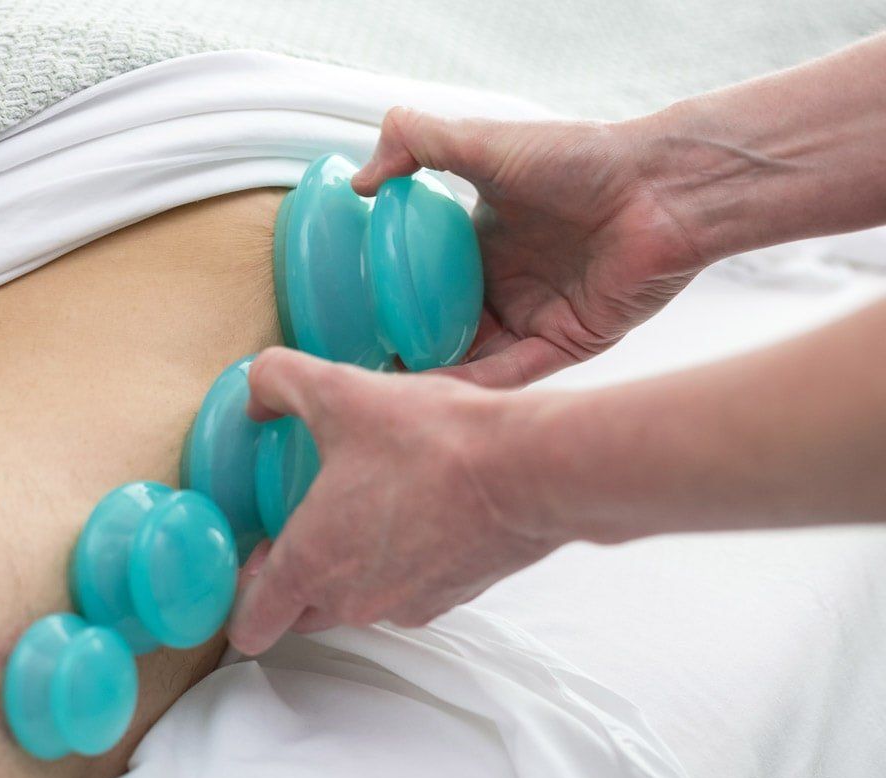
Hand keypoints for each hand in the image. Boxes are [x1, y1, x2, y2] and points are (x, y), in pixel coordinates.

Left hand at [226, 347, 567, 655]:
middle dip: (293, 583)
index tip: (243, 574)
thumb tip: (256, 392)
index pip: (253, 621)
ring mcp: (406, 605)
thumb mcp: (339, 391)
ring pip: (359, 603)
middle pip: (301, 614)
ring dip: (352, 571)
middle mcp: (354, 599)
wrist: (529, 470)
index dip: (239, 603)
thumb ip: (278, 382)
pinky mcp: (453, 597)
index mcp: (312, 563)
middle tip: (300, 528)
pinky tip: (415, 512)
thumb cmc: (433, 443)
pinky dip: (403, 564)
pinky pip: (409, 591)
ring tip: (363, 510)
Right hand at [352, 107, 705, 386]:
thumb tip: (360, 179)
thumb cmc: (581, 159)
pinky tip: (435, 400)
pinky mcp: (565, 343)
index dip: (393, 295)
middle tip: (360, 366)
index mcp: (487, 240)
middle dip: (408, 347)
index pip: (429, 277)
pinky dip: (474, 387)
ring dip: (434, 376)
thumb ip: (417, 143)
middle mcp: (509, 282)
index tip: (352, 313)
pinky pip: (511, 373)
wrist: (660, 188)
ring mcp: (535, 316)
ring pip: (472, 357)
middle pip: (446, 325)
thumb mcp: (482, 143)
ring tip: (386, 398)